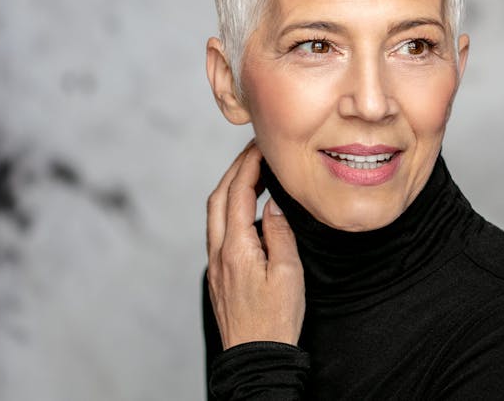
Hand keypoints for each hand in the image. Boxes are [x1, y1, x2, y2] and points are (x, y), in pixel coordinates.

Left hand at [206, 141, 304, 348]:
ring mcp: (216, 264)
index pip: (238, 193)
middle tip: (255, 152)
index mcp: (236, 248)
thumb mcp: (289, 273)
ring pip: (215, 214)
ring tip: (252, 174)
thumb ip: (279, 233)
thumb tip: (274, 204)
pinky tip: (247, 210)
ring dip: (230, 188)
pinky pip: (218, 230)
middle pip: (219, 198)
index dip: (249, 165)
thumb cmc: (276, 320)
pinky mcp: (219, 274)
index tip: (262, 146)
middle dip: (235, 170)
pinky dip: (230, 209)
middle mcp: (219, 252)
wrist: (256, 358)